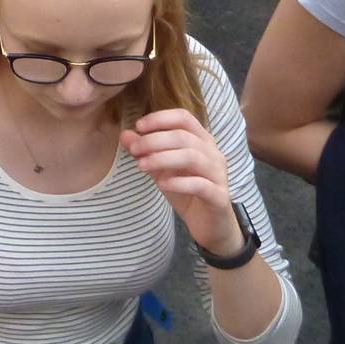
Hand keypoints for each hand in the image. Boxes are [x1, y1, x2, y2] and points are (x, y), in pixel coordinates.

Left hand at [121, 108, 237, 253]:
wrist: (209, 225)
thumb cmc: (186, 191)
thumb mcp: (162, 170)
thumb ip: (146, 152)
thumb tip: (125, 134)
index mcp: (202, 141)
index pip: (184, 118)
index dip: (160, 118)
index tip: (138, 127)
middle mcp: (213, 153)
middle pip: (184, 136)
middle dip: (154, 140)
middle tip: (134, 150)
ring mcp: (219, 174)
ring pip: (192, 157)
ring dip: (163, 158)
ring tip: (142, 165)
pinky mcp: (220, 197)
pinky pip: (200, 185)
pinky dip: (179, 182)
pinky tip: (161, 184)